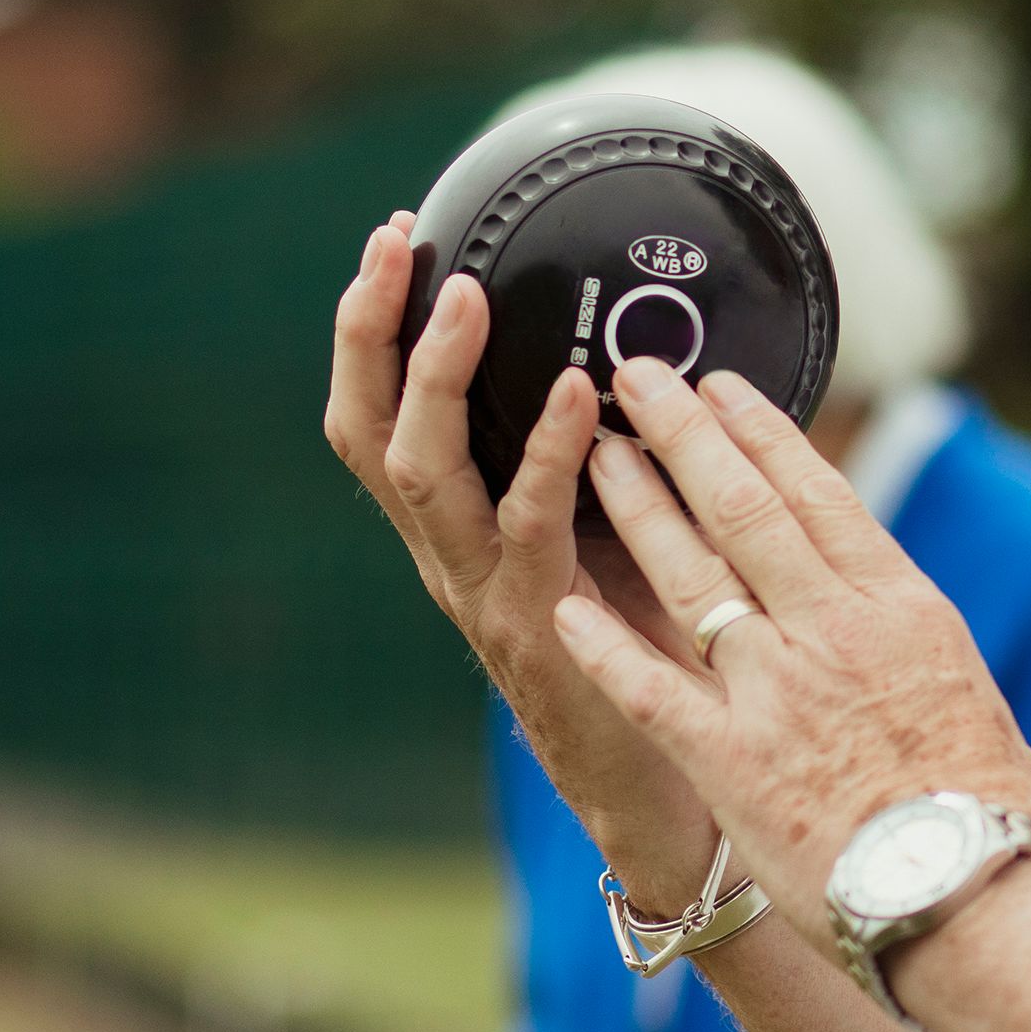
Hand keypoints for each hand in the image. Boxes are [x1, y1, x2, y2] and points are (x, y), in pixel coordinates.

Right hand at [321, 217, 716, 905]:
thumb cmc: (641, 651)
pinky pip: (528, 530)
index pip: (377, 416)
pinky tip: (573, 398)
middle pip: (371, 432)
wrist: (659, 794)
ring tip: (465, 299)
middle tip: (396, 245)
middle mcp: (449, 558)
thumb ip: (601, 457)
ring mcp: (485, 595)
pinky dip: (545, 457)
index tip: (393, 237)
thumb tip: (645, 343)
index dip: (370, 330)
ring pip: (424, 476)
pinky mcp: (542, 628)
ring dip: (435, 381)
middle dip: (374, 332)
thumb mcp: (602, 536)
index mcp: (453, 530)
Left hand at [548, 358, 1030, 927]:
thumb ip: (907, 642)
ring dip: (637, 508)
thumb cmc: (992, 809)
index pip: (818, 494)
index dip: (761, 433)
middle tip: (635, 379)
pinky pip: (652, 687)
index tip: (722, 387)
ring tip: (594, 456)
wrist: (981, 897)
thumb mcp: (963, 692)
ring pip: (692, 574)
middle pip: (744, 509)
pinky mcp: (733, 760)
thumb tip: (888, 615)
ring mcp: (778, 691)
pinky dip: (606, 645)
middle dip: (683, 436)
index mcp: (898, 607)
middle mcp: (833, 630)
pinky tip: (565, 607)